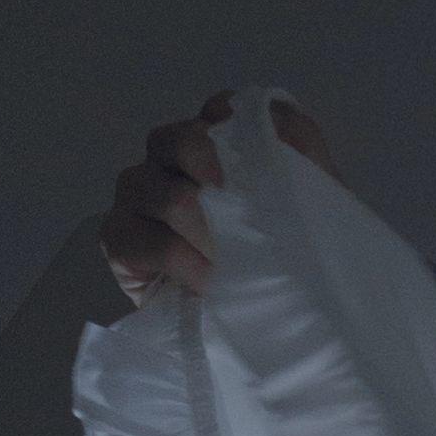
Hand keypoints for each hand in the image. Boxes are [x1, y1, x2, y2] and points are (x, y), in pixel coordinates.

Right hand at [99, 90, 339, 303]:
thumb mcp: (314, 202)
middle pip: (173, 140)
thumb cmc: (295, 259)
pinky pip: (133, 237)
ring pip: (154, 188)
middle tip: (237, 201)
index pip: (215, 111)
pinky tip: (206, 278)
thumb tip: (275, 115)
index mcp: (216, 146)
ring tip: (228, 256)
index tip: (262, 151)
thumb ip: (301, 149)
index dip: (232, 123)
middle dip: (207, 166)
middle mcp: (171, 163)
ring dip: (195, 223)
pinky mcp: (120, 242)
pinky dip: (175, 257)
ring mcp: (139, 200)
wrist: (284, 325)